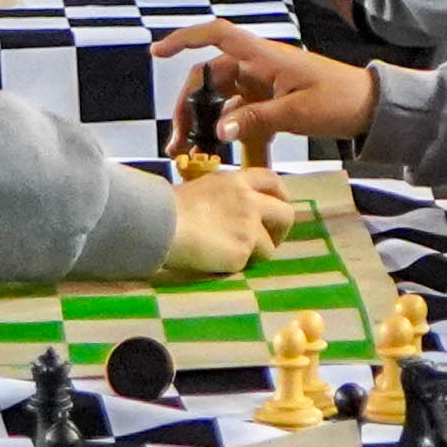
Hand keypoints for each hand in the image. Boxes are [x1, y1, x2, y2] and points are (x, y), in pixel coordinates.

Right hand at [155, 19, 374, 148]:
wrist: (371, 108)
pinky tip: (225, 155)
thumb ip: (257, 120)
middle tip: (177, 140)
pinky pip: (242, 113)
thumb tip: (220, 130)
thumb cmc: (338, 100)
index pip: (217, 36)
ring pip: (222, 100)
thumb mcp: (298, 112)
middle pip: (210, 79)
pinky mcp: (272, 102)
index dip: (185, 38)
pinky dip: (231, 131)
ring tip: (191, 153)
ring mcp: (264, 85)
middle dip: (188, 106)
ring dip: (205, 123)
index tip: (157, 52)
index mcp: (263, 57)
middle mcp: (258, 67)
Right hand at [156, 166, 294, 275]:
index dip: (280, 196)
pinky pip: (250, 263)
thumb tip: (227, 211)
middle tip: (267, 242)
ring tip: (232, 256)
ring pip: (270, 246)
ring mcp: (249, 225)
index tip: (276, 209)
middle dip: (281, 231)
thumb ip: (223, 196)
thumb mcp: (201, 189)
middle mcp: (249, 200)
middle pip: (286, 213)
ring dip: (256, 254)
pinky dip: (237, 265)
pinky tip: (218, 261)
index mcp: (237, 181)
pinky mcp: (243, 249)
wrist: (160, 225)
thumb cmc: (169, 208)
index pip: (272, 181)